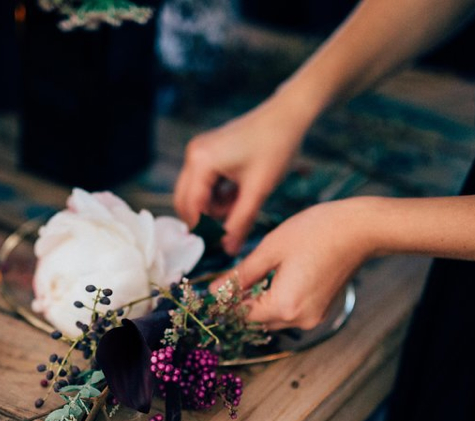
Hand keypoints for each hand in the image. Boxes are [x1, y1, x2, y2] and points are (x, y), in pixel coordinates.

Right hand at [174, 100, 304, 254]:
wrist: (288, 115)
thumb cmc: (276, 147)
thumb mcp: (258, 191)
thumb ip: (241, 222)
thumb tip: (229, 250)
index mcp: (201, 162)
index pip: (191, 207)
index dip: (204, 229)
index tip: (221, 245)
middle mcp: (193, 155)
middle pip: (186, 201)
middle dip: (206, 219)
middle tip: (231, 229)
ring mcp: (199, 152)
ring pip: (196, 194)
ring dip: (214, 207)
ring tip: (242, 207)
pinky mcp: (208, 152)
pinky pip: (204, 183)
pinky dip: (218, 195)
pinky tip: (240, 195)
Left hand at [213, 198, 375, 330]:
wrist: (360, 229)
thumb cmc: (317, 232)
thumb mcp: (270, 249)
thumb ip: (240, 275)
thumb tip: (215, 290)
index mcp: (284, 306)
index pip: (242, 316)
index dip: (224, 305)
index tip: (211, 293)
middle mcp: (300, 319)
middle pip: (257, 321)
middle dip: (240, 304)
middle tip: (226, 283)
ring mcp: (313, 317)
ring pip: (273, 318)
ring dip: (259, 303)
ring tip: (248, 279)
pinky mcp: (322, 310)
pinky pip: (290, 313)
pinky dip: (277, 302)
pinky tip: (273, 280)